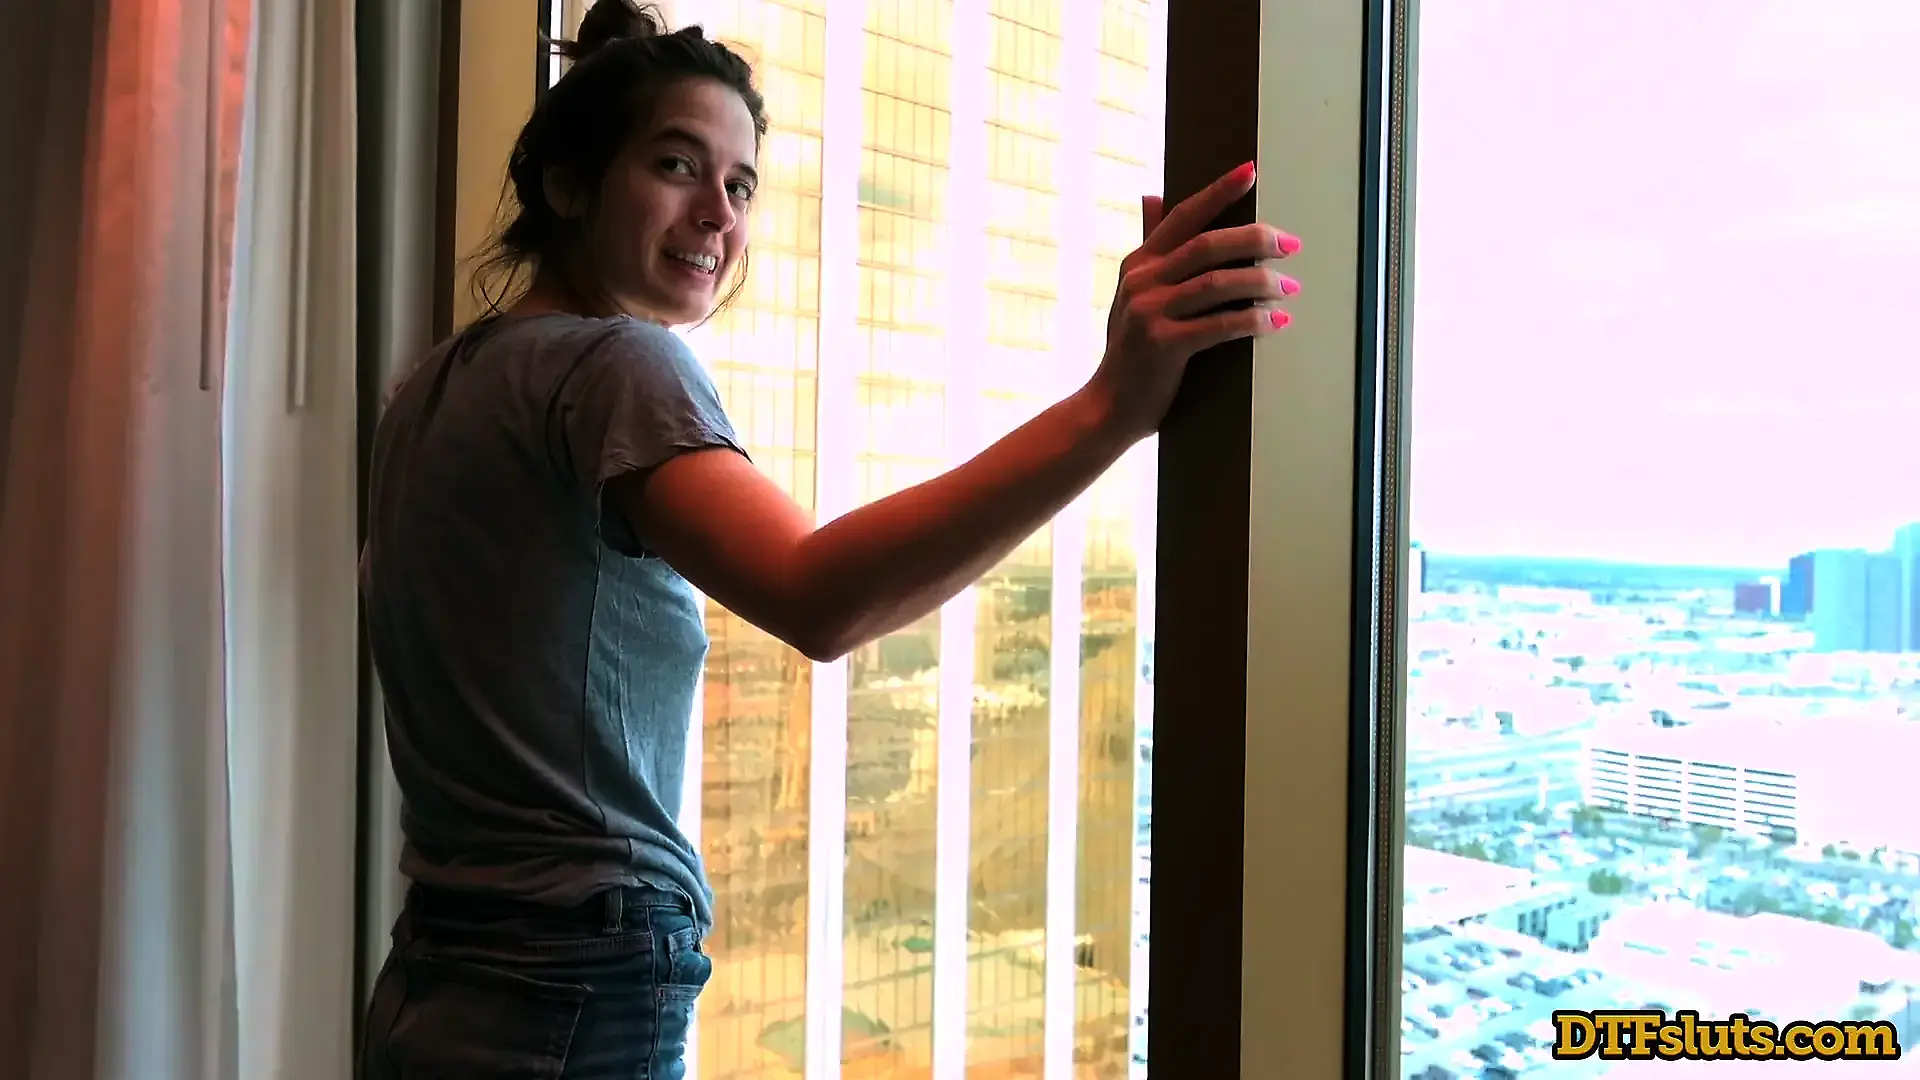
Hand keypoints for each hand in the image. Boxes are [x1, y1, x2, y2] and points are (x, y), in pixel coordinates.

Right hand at [1086, 161, 1300, 439]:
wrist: (1108, 407)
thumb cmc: (1133, 352)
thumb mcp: (1132, 294)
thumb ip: (1150, 249)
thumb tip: (1152, 196)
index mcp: (1139, 264)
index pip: (1183, 216)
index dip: (1218, 192)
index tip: (1250, 171)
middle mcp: (1142, 281)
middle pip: (1208, 245)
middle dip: (1256, 239)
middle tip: (1292, 245)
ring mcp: (1150, 313)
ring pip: (1218, 283)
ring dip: (1262, 282)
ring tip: (1291, 287)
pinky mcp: (1164, 346)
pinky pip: (1220, 325)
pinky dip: (1253, 321)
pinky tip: (1277, 321)